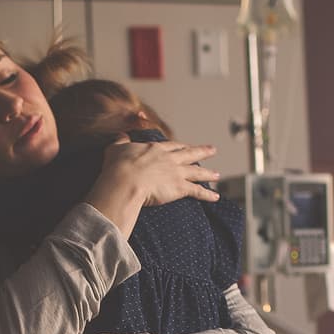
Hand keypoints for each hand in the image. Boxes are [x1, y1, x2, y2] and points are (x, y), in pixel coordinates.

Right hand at [84, 135, 220, 236]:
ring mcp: (176, 173)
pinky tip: (216, 197)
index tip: (186, 146)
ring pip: (197, 172)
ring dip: (208, 173)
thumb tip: (121, 136)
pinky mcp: (179, 188)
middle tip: (213, 150)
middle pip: (190, 154)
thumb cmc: (118, 167)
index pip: (172, 146)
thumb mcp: (116, 148)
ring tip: (217, 174)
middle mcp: (169, 159)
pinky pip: (197, 192)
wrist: (125, 181)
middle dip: (202, 152)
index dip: (180, 147)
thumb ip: (120, 142)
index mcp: (155, 149)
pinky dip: (207, 195)